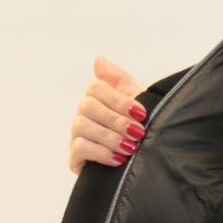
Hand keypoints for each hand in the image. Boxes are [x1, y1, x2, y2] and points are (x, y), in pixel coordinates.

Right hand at [68, 53, 149, 172]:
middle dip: (117, 120)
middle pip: (87, 105)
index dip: (118, 100)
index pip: (96, 88)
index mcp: (97, 98)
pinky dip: (101, 152)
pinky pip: (79, 147)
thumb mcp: (138, 100)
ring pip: (82, 125)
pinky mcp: (75, 158)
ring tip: (131, 147)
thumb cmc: (142, 128)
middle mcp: (83, 114)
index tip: (141, 113)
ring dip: (110, 137)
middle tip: (138, 133)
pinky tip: (118, 159)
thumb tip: (98, 59)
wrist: (148, 162)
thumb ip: (120, 80)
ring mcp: (77, 135)